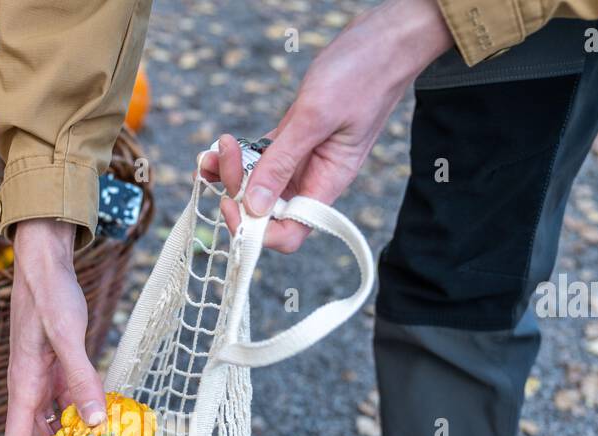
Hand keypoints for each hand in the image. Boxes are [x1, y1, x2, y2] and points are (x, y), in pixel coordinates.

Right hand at [4, 218, 106, 435]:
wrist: (44, 263)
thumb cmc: (49, 294)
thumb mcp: (69, 335)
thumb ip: (81, 378)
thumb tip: (93, 423)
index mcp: (23, 386)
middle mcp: (29, 390)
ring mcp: (42, 382)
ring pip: (52, 428)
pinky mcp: (57, 371)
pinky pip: (67, 407)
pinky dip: (81, 422)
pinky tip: (102, 430)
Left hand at [200, 0, 452, 250]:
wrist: (384, 40)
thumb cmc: (362, 74)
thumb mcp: (316, 117)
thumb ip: (283, 162)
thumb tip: (254, 206)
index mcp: (326, 184)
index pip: (288, 232)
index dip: (256, 229)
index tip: (232, 203)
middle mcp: (313, 178)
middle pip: (266, 209)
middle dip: (236, 192)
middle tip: (221, 158)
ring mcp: (303, 159)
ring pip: (259, 184)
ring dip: (231, 173)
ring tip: (213, 152)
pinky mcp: (295, 137)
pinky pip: (261, 158)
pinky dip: (238, 155)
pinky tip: (221, 145)